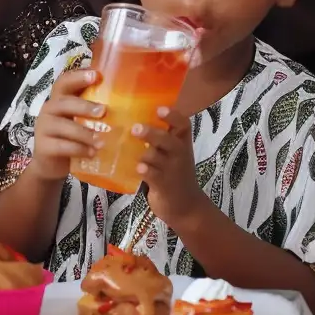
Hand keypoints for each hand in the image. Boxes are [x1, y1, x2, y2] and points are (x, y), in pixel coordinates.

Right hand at [29, 65, 104, 182]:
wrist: (51, 165)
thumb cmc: (71, 138)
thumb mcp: (80, 121)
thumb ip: (94, 111)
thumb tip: (128, 102)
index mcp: (59, 100)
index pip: (64, 82)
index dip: (78, 77)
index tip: (96, 75)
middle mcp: (49, 111)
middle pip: (63, 103)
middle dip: (84, 106)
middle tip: (103, 111)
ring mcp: (43, 129)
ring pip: (62, 126)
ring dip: (84, 133)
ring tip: (102, 141)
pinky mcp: (42, 147)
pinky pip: (61, 146)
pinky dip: (78, 149)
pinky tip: (92, 153)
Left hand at [133, 103, 207, 227]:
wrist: (185, 206)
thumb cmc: (173, 176)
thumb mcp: (172, 156)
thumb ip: (159, 142)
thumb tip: (131, 123)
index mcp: (182, 144)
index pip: (183, 125)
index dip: (172, 116)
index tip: (159, 108)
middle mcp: (179, 155)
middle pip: (169, 140)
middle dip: (152, 133)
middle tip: (134, 128)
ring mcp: (172, 170)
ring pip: (158, 157)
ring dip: (145, 152)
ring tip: (129, 148)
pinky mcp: (164, 185)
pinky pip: (154, 175)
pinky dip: (145, 170)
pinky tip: (138, 168)